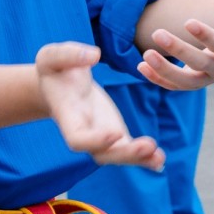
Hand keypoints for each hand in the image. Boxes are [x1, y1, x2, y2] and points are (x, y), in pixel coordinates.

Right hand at [36, 43, 163, 169]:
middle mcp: (84, 132)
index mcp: (67, 116)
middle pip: (101, 154)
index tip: (115, 132)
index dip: (95, 140)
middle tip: (148, 146)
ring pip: (117, 155)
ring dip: (138, 158)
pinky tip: (160, 158)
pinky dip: (143, 157)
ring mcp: (100, 135)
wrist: (60, 83)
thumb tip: (93, 55)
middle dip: (124, 153)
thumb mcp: (53, 56)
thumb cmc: (55, 68)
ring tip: (159, 157)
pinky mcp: (115, 132)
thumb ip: (69, 55)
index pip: (77, 139)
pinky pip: (128, 149)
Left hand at [140, 4, 213, 90]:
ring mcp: (209, 77)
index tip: (189, 21)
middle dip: (178, 50)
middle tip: (157, 33)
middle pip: (199, 64)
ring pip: (186, 81)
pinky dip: (159, 79)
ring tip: (145, 55)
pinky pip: (176, 85)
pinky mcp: (198, 79)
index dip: (205, 35)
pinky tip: (141, 65)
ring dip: (164, 71)